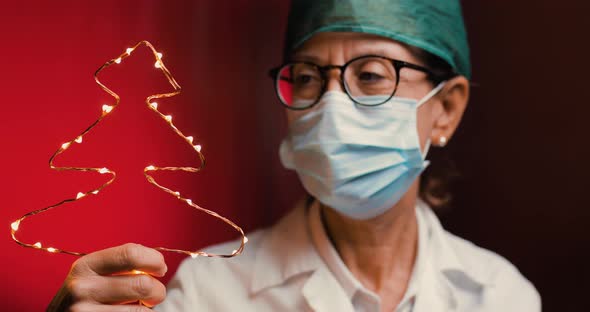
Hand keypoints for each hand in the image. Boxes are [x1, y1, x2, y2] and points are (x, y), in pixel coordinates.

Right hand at [48, 243, 167, 311]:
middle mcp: (82, 288)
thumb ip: (120, 266)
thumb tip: (157, 265)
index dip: (154, 260)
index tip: (160, 268)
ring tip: (140, 308)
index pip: (131, 254)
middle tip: (155, 295)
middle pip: (142, 284)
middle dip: (158, 290)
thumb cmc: (85, 298)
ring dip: (148, 310)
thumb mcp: (93, 276)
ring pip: (141, 310)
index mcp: (85, 266)